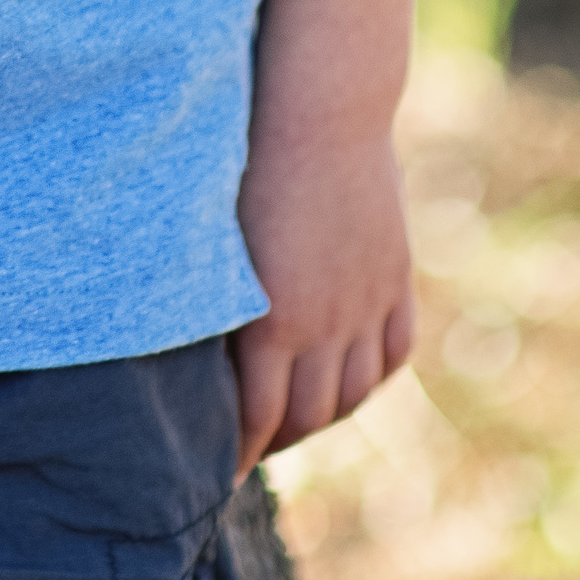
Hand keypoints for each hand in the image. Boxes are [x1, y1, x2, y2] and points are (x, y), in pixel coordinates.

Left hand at [232, 124, 414, 474]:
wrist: (320, 107)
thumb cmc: (244, 158)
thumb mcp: (215, 236)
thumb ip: (213, 296)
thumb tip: (186, 346)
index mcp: (273, 320)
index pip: (259, 418)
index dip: (239, 454)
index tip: (217, 473)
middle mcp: (327, 323)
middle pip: (308, 416)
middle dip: (276, 442)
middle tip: (250, 449)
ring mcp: (368, 303)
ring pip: (353, 392)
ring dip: (322, 414)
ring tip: (294, 420)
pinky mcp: (393, 279)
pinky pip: (391, 353)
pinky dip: (369, 376)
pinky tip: (347, 379)